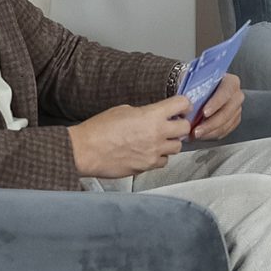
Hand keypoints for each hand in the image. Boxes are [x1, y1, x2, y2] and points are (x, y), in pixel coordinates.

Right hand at [69, 96, 194, 178]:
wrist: (85, 150)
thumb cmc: (99, 129)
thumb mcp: (123, 110)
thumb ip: (144, 113)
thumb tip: (153, 116)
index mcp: (152, 115)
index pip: (182, 104)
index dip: (184, 104)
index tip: (181, 107)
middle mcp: (158, 133)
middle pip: (185, 128)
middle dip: (180, 125)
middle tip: (172, 125)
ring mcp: (154, 152)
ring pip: (177, 147)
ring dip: (170, 142)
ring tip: (157, 140)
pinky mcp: (147, 166)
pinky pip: (163, 161)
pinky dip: (159, 157)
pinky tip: (148, 152)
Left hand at [188, 74, 243, 143]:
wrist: (198, 90)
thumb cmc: (196, 84)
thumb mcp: (192, 81)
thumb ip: (192, 89)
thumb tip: (184, 101)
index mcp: (230, 82)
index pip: (226, 92)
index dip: (216, 103)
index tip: (204, 113)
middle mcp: (236, 95)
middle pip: (227, 111)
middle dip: (211, 123)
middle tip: (196, 130)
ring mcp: (236, 109)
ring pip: (226, 124)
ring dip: (210, 131)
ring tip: (195, 134)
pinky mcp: (233, 120)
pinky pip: (225, 131)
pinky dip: (212, 134)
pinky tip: (201, 135)